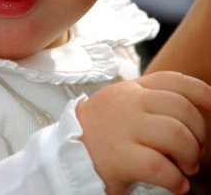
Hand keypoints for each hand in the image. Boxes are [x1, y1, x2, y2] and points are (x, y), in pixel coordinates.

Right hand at [76, 71, 210, 194]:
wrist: (68, 153)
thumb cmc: (104, 132)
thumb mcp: (124, 104)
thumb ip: (151, 101)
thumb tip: (192, 112)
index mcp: (133, 89)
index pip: (174, 81)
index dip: (201, 91)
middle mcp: (130, 103)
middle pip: (182, 108)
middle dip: (199, 133)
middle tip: (195, 153)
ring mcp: (125, 128)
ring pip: (175, 135)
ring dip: (190, 156)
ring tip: (186, 169)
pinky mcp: (120, 156)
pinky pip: (160, 166)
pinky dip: (175, 179)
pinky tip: (176, 184)